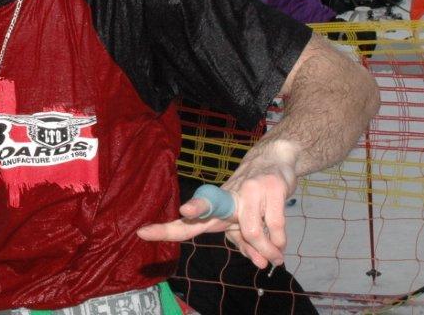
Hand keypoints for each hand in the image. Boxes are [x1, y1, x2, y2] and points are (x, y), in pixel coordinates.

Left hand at [137, 146, 295, 269]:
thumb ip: (246, 243)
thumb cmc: (253, 197)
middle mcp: (228, 198)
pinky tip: (281, 245)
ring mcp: (248, 190)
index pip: (189, 222)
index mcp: (216, 209)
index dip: (167, 229)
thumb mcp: (244, 223)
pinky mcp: (270, 187)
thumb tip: (260, 262)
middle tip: (186, 211)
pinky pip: (274, 225)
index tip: (143, 232)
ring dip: (267, 250)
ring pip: (253, 232)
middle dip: (195, 208)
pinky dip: (279, 240)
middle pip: (209, 208)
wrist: (276, 160)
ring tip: (276, 258)